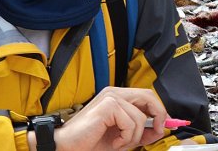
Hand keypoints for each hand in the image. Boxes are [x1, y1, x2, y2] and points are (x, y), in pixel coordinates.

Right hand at [46, 87, 167, 150]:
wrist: (71, 144)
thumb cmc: (93, 139)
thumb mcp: (124, 136)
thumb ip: (141, 130)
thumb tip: (160, 128)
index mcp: (117, 97)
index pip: (147, 96)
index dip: (160, 111)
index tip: (165, 126)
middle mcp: (113, 93)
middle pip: (148, 97)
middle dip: (158, 117)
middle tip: (155, 132)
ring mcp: (109, 98)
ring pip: (140, 117)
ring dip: (135, 137)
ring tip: (121, 142)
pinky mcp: (107, 106)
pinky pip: (130, 123)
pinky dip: (126, 138)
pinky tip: (114, 141)